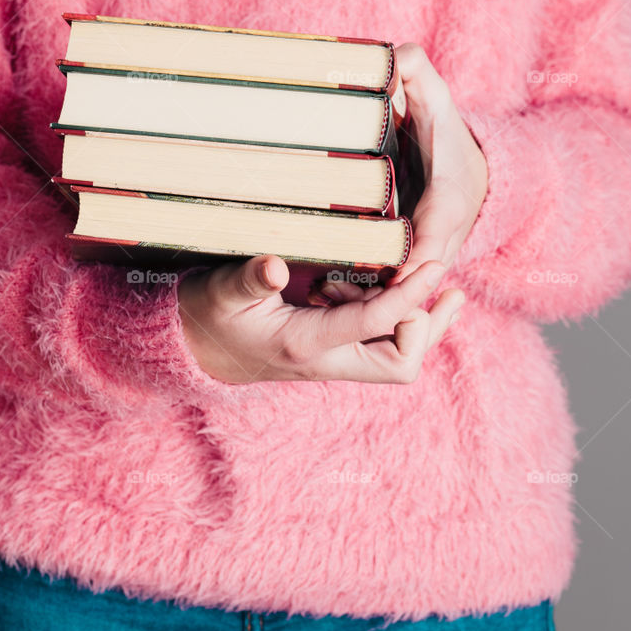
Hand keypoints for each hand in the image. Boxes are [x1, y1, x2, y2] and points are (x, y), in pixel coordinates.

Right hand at [177, 254, 464, 384]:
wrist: (196, 348)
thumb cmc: (208, 313)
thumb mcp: (220, 290)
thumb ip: (248, 280)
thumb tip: (275, 268)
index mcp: (305, 344)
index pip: (374, 327)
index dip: (410, 297)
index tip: (434, 265)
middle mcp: (327, 360)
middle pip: (402, 365)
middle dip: (426, 326)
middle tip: (433, 280)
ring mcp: (334, 361)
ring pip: (399, 358)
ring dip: (417, 320)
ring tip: (413, 272)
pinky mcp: (336, 352)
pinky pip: (385, 345)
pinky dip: (401, 318)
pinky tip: (392, 283)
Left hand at [307, 43, 487, 305]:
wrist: (469, 168)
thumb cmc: (444, 130)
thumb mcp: (436, 97)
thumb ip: (417, 72)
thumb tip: (397, 55)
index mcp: (452, 194)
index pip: (439, 227)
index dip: (419, 252)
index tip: (397, 271)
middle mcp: (445, 233)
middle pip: (418, 271)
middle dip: (386, 289)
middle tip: (339, 292)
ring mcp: (430, 254)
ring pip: (404, 287)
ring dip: (370, 299)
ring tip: (325, 296)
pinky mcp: (412, 264)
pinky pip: (392, 287)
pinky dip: (364, 296)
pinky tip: (324, 296)